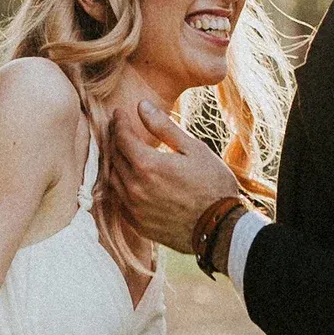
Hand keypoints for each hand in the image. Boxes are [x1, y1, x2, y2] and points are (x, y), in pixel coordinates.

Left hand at [107, 99, 240, 251]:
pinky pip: (119, 200)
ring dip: (116, 163)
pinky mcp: (137, 223)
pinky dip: (121, 186)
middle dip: (115, 140)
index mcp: (147, 165)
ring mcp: (134, 208)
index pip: (121, 137)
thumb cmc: (212, 185)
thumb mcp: (193, 149)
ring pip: (113, 179)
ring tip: (124, 153)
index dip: (119, 122)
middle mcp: (134, 187)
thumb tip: (142, 106)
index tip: (119, 113)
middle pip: (114, 157)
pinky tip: (131, 179)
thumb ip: (164, 127)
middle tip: (121, 130)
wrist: (220, 228)